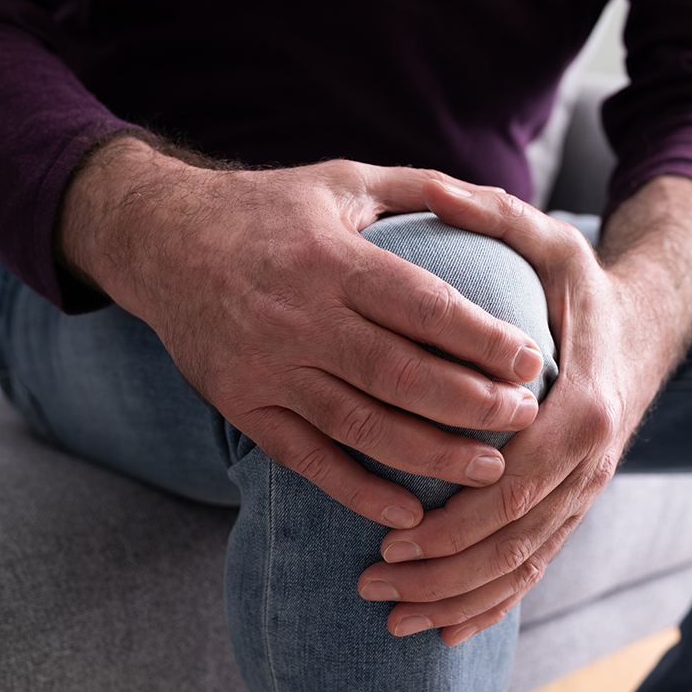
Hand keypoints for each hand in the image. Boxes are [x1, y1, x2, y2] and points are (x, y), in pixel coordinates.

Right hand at [58, 136, 546, 528]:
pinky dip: (358, 492)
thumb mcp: (342, 179)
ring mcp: (266, 369)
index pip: (423, 307)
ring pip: (361, 426)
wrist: (160, 240)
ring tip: (489, 469)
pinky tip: (408, 512)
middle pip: (400, 374)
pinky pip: (307, 460)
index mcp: (330, 258)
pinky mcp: (242, 407)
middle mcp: (297, 318)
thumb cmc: (268, 208)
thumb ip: (419, 188)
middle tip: (525, 418)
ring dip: (430, 456)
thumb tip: (499, 199)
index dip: (482, 339)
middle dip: (472, 404)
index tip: (530, 360)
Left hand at [356, 175, 691, 643]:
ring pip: (524, 566)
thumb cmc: (580, 284)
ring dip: (458, 601)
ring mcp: (586, 491)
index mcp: (583, 407)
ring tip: (389, 619)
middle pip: (515, 540)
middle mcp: (591, 463)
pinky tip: (441, 631)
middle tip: (370, 587)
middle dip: (442, 574)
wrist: (644, 327)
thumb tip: (434, 188)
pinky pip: (536, 567)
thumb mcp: (549, 240)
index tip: (392, 540)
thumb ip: (491, 216)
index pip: (517, 483)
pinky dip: (492, 605)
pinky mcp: (574, 506)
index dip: (456, 522)